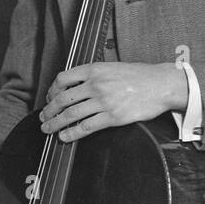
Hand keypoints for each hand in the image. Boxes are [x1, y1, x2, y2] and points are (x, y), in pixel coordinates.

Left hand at [40, 62, 186, 141]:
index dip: (52, 91)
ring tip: (48, 129)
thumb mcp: (112, 67)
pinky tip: (65, 137)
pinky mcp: (112, 117)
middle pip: (63, 99)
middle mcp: (96, 84)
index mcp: (94, 69)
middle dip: (49, 110)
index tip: (49, 98)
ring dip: (55, 123)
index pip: (63, 79)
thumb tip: (76, 86)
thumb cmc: (140, 75)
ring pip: (71, 114)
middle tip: (43, 118)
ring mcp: (103, 101)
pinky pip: (86, 127)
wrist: (161, 84)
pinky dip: (72, 133)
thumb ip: (94, 75)